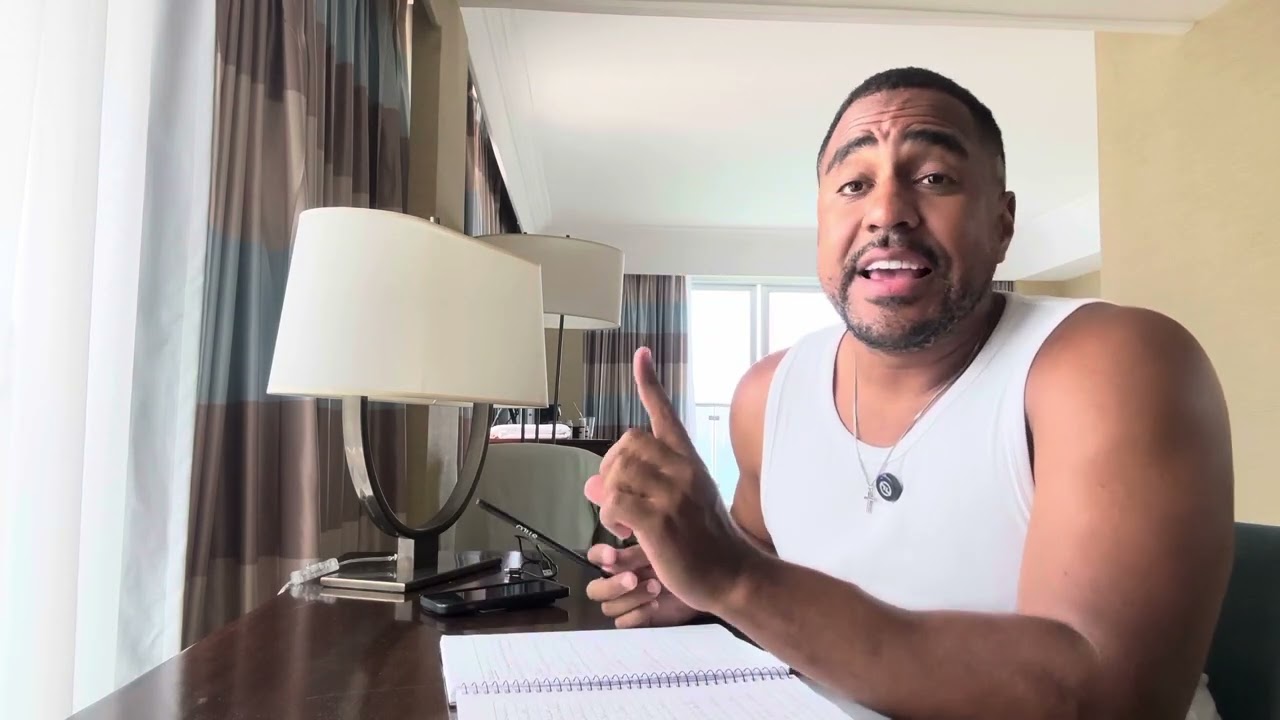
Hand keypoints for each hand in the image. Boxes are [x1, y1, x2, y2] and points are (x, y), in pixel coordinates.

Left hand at [583, 347, 758, 613]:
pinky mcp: (659, 520)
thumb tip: (591, 486)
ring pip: (618, 471)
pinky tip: (624, 532)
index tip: (640, 355)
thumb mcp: (678, 507)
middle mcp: (682, 470)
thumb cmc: (705, 544)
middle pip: (628, 442)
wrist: (733, 577)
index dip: (649, 383)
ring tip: (622, 520)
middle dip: (611, 467)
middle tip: (616, 498)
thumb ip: (638, 491)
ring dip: (609, 495)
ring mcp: (672, 494)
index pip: (666, 413)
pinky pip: (614, 501)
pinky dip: (609, 517)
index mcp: (689, 462)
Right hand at [584, 543, 699, 628]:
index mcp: (623, 561)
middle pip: (594, 590)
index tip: (612, 556)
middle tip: (634, 578)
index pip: (596, 557)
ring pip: (608, 607)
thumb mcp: (660, 550)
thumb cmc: (686, 560)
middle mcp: (621, 582)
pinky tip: (656, 605)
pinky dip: (636, 614)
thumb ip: (634, 554)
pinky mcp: (639, 620)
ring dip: (630, 598)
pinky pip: (622, 624)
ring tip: (656, 587)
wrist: (712, 583)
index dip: (599, 556)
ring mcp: (628, 603)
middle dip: (613, 585)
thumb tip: (612, 557)